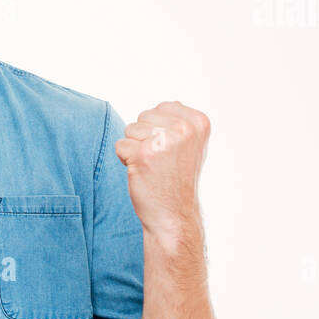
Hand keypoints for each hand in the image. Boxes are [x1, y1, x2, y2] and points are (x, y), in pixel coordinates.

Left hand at [114, 101, 209, 242]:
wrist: (174, 214)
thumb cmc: (178, 179)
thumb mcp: (191, 144)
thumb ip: (180, 122)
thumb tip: (167, 104)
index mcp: (198, 122)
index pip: (163, 107)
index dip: (159, 129)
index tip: (171, 150)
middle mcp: (183, 129)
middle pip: (144, 116)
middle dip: (145, 137)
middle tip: (160, 160)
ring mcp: (163, 141)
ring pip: (130, 129)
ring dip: (135, 148)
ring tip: (152, 166)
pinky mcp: (142, 155)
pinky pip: (120, 145)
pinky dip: (125, 159)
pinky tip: (142, 173)